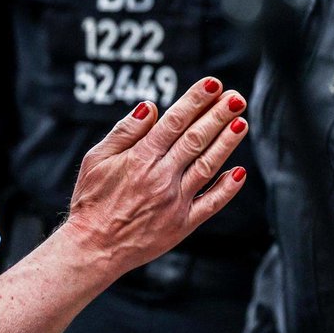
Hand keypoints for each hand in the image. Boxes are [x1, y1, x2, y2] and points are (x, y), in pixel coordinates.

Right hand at [62, 77, 249, 271]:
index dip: (196, 100)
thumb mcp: (96, 158)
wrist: (92, 248)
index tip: (213, 84)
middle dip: (218, 115)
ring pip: (207, 166)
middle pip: (196, 139)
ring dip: (227, 143)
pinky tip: (239, 172)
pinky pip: (210, 204)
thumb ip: (125, 131)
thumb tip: (152, 106)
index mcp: (141, 158)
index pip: (174, 121)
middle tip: (237, 98)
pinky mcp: (182, 225)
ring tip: (241, 122)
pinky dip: (226, 188)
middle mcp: (161, 177)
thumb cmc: (91, 200)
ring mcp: (174, 202)